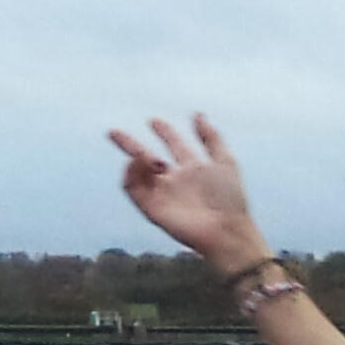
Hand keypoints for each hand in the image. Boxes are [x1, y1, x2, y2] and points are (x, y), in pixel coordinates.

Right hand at [108, 115, 270, 275]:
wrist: (226, 231)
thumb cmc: (230, 200)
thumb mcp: (225, 161)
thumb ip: (212, 138)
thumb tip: (199, 114)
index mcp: (194, 169)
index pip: (175, 145)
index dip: (165, 132)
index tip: (154, 121)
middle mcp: (176, 181)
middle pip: (147, 158)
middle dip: (130, 144)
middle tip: (114, 132)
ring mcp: (163, 195)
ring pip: (138, 173)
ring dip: (138, 159)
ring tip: (148, 158)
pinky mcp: (153, 209)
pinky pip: (133, 189)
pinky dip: (131, 174)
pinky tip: (140, 164)